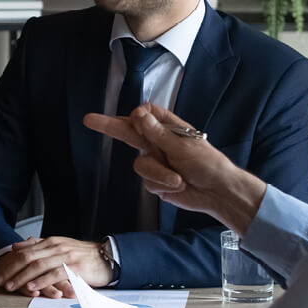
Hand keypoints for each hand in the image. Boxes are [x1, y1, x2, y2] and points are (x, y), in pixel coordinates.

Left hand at [0, 236, 109, 294]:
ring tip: (11, 286)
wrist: (107, 257)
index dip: (9, 262)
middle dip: (11, 270)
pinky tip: (33, 287)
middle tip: (0, 280)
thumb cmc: (82, 255)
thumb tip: (17, 246)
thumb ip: (38, 246)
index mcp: (50, 242)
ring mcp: (65, 256)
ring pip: (38, 265)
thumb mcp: (58, 246)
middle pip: (28, 257)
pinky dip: (42, 281)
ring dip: (22, 277)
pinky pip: (54, 274)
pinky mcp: (74, 267)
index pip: (24, 251)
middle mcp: (55, 247)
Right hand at [83, 103, 265, 232]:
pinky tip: (177, 186)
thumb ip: (157, 133)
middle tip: (89, 119)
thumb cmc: (208, 163)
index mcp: (167, 128)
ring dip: (159, 173)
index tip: (134, 118)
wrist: (218, 193)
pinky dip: (162, 185)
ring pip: (140, 165)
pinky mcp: (155, 181)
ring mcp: (156, 162)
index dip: (138, 116)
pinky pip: (147, 182)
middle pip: (128, 132)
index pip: (145, 114)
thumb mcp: (183, 146)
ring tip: (178, 179)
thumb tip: (138, 114)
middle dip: (109, 127)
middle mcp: (158, 142)